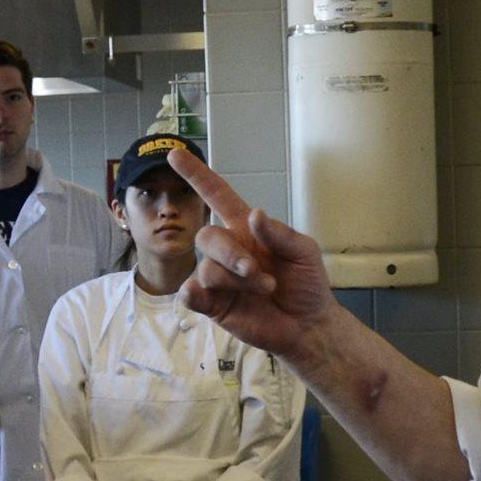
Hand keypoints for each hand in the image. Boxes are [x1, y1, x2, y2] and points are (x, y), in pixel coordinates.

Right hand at [164, 146, 338, 362]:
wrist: (307, 325)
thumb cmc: (306, 283)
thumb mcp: (304, 252)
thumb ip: (280, 233)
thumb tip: (254, 215)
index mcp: (247, 229)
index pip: (217, 195)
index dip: (197, 175)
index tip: (174, 155)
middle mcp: (228, 250)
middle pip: (207, 236)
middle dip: (230, 254)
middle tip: (256, 272)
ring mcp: (218, 277)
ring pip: (206, 268)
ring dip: (234, 279)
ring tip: (264, 289)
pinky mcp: (212, 304)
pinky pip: (190, 293)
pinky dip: (195, 293)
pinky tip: (207, 297)